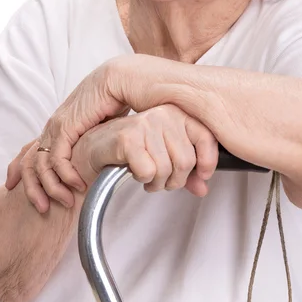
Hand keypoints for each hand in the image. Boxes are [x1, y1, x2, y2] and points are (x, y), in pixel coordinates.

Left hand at [5, 58, 130, 211]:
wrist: (118, 80)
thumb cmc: (114, 101)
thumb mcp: (99, 128)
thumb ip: (93, 143)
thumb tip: (100, 159)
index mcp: (59, 126)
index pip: (30, 149)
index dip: (18, 168)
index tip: (12, 184)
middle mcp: (53, 127)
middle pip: (28, 161)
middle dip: (30, 188)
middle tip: (40, 208)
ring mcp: (57, 127)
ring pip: (40, 165)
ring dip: (50, 188)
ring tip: (65, 202)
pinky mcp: (66, 128)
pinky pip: (57, 159)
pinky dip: (65, 176)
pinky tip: (78, 185)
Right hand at [72, 103, 218, 198]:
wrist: (94, 150)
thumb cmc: (130, 150)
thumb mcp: (165, 156)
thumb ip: (187, 171)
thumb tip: (202, 188)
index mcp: (175, 112)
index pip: (206, 137)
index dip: (207, 163)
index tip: (202, 176)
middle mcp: (162, 114)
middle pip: (186, 161)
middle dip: (175, 180)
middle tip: (161, 179)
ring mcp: (144, 123)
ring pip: (166, 169)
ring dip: (156, 183)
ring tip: (146, 176)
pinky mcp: (127, 138)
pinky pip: (148, 171)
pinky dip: (142, 179)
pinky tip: (133, 170)